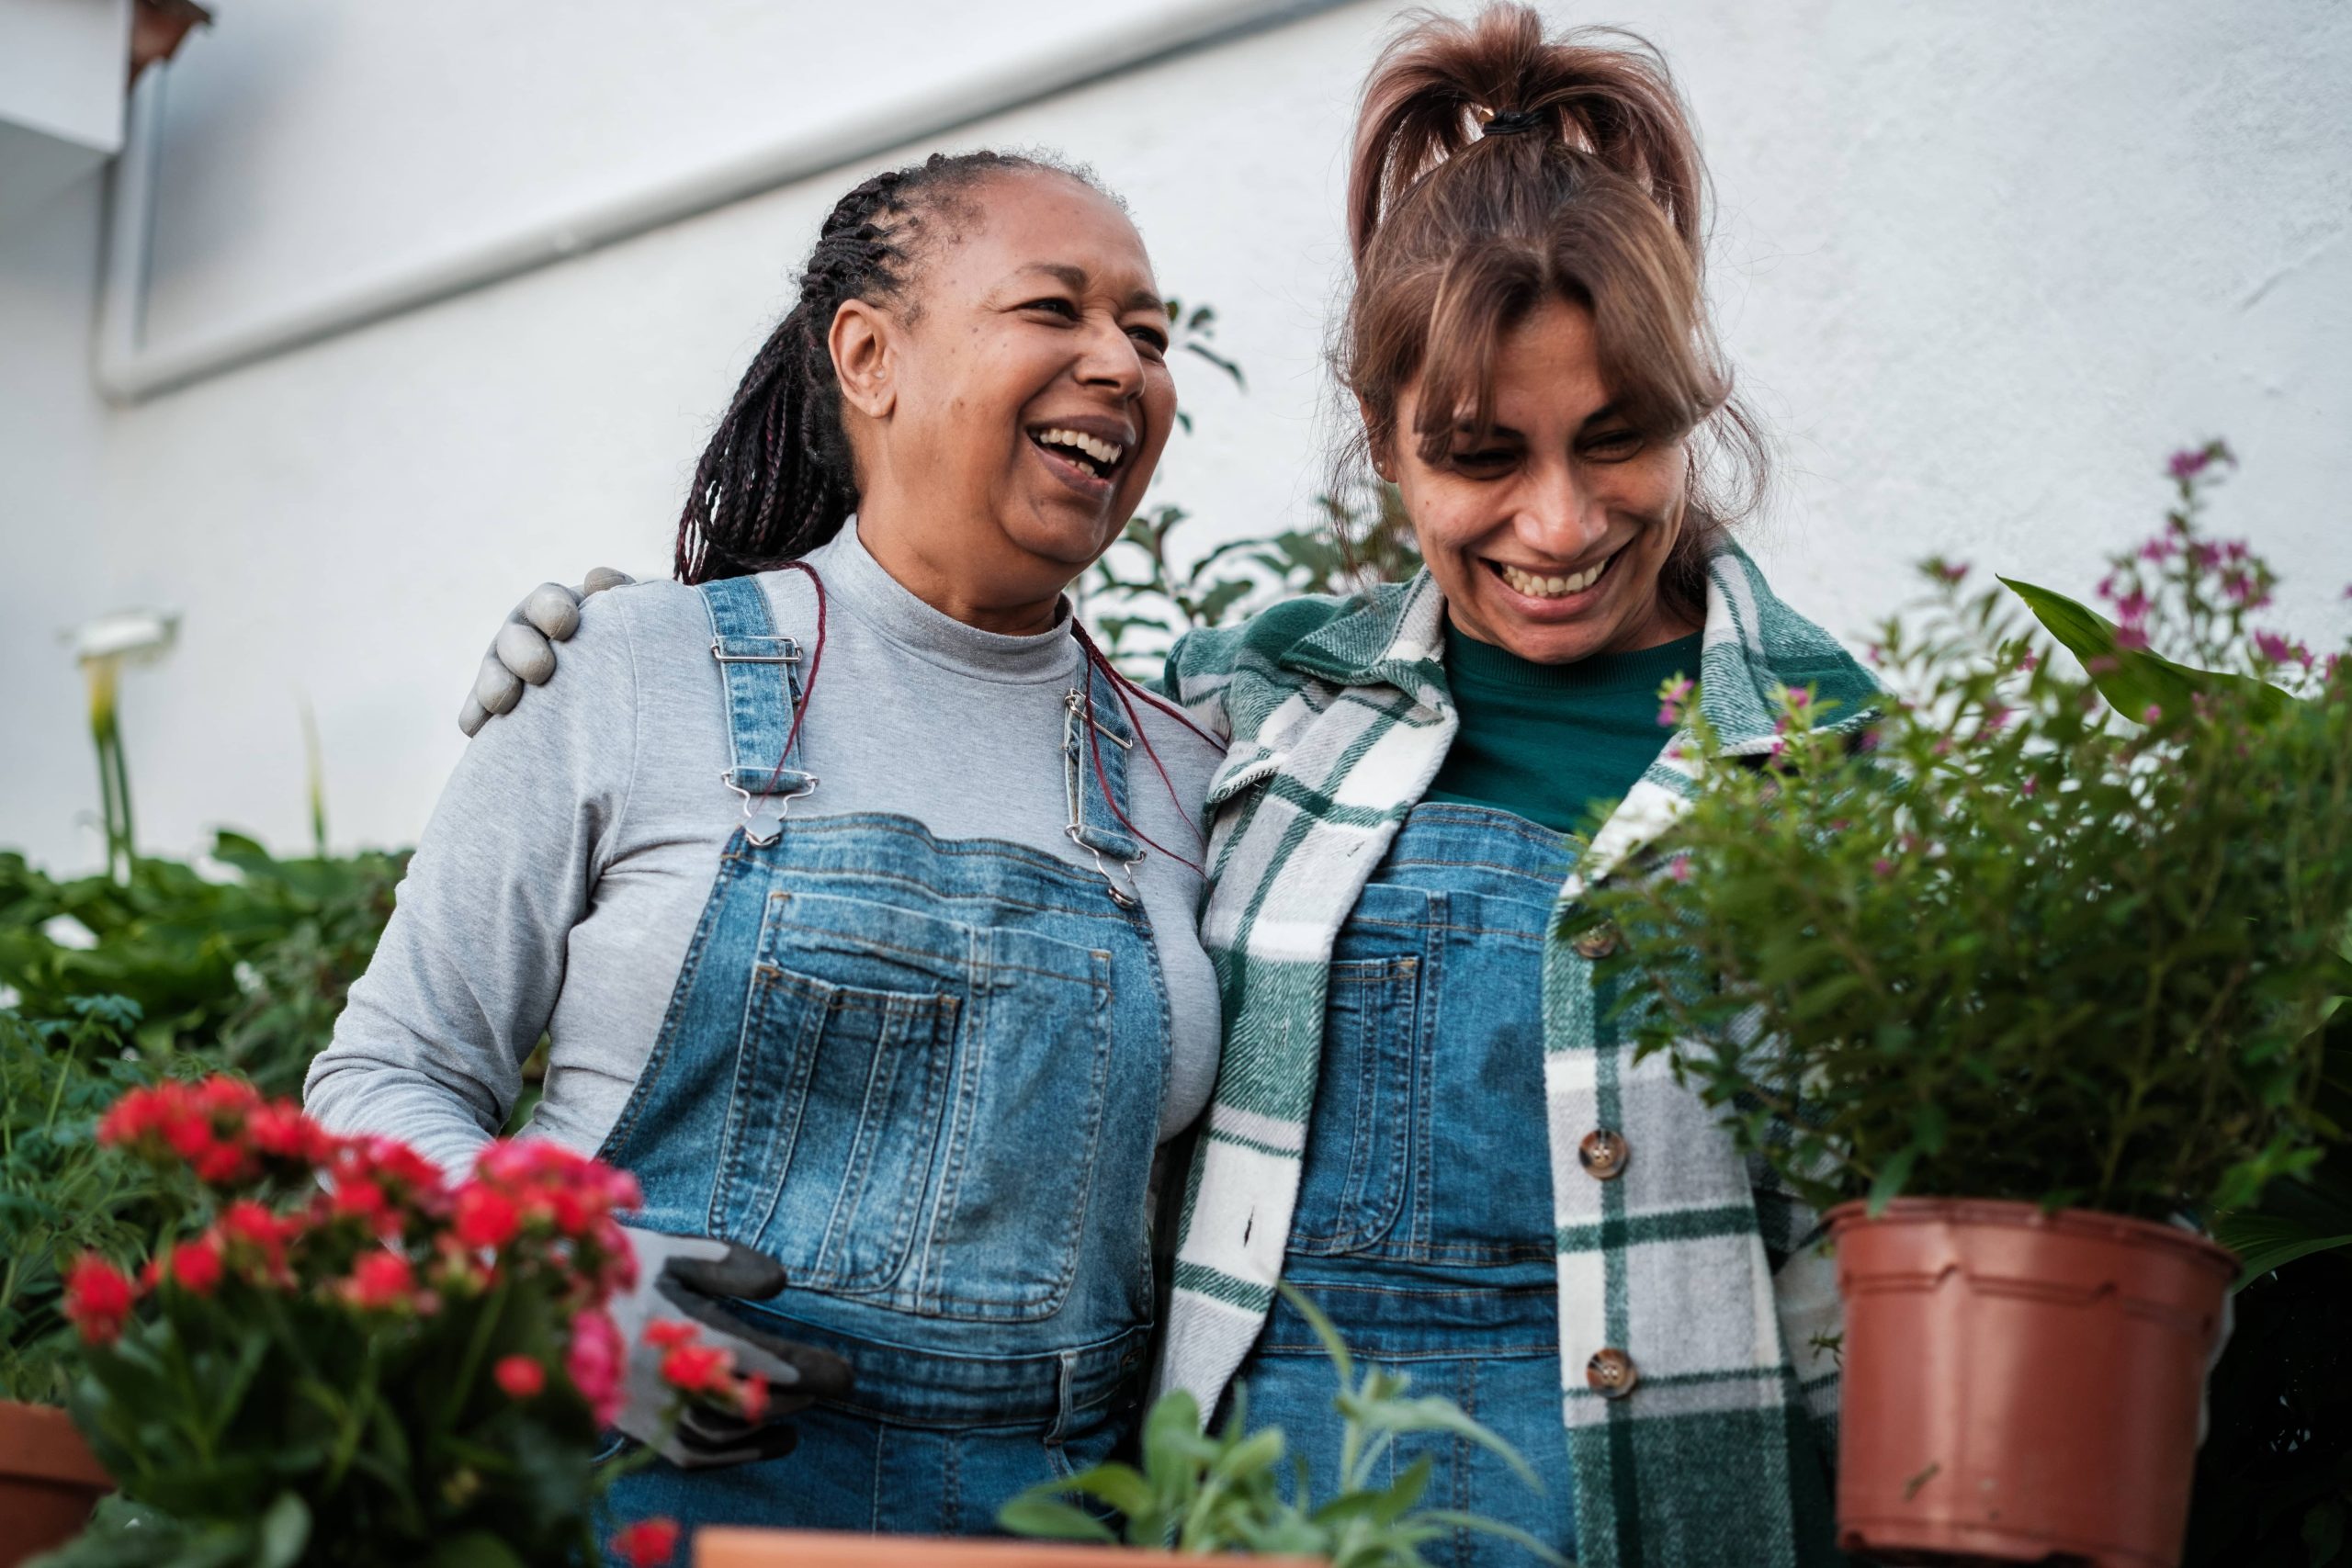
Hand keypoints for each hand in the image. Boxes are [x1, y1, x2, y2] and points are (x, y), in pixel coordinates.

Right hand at [459, 568, 634, 735]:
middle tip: (540, 669)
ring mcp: (505, 674)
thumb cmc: (628, 650)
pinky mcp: (494, 711)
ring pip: (492, 675)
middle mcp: (525, 638)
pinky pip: (477, 714)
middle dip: (523, 651)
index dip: (553, 608)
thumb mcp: (633, 619)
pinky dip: (476, 719)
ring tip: (503, 700)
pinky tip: (476, 730)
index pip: (548, 601)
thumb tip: (597, 580)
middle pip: (514, 638)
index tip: (566, 624)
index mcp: (557, 611)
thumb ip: (620, 593)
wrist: (625, 699)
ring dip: (494, 685)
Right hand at [610, 1228, 850, 1469]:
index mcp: (678, 1327)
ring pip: (724, 1429)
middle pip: (748, 1397)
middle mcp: (664, 1374)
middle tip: (835, 1382)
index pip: (758, 1357)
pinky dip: (738, 1452)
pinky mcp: (636, 1426)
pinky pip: (694, 1452)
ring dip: (771, 1419)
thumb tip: (781, 1283)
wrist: (538, 1306)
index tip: (844, 1374)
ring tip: (805, 1403)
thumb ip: (728, 1264)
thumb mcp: (671, 1250)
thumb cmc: (614, 1269)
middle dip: (798, 1392)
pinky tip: (774, 1439)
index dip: (806, 1368)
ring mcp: (649, 1406)